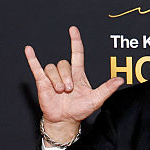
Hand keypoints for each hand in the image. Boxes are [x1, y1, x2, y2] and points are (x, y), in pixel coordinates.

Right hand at [24, 26, 123, 143]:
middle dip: (66, 77)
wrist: (65, 120)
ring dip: (57, 80)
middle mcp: (65, 74)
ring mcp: (53, 77)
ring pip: (52, 68)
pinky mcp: (42, 82)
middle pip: (64, 64)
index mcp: (78, 74)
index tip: (73, 30)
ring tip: (60, 91)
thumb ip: (107, 89)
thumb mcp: (96, 99)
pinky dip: (32, 59)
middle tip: (69, 90)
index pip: (77, 54)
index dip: (75, 42)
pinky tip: (29, 50)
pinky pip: (36, 67)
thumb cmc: (80, 109)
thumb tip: (120, 80)